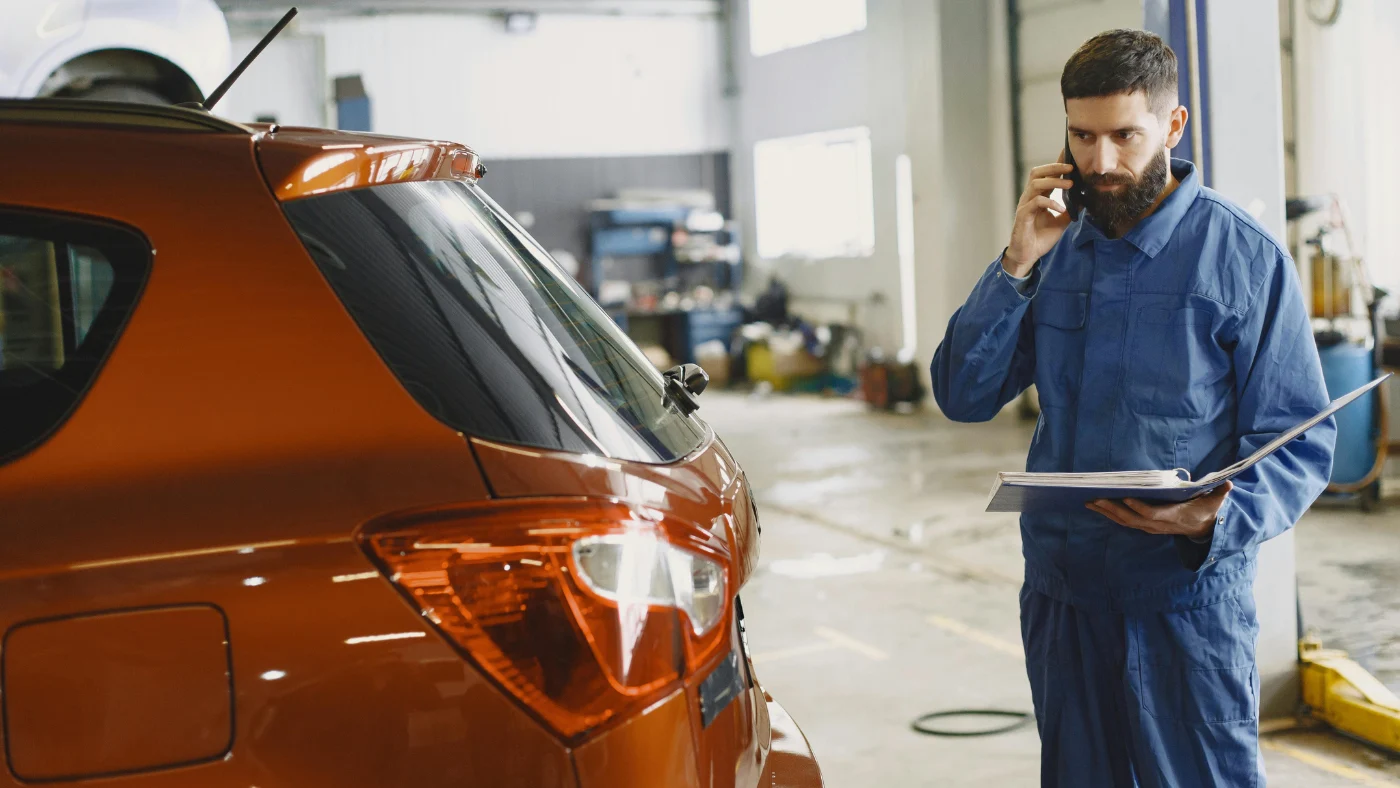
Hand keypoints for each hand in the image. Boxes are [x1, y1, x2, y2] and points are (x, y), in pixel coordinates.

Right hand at [1005, 162, 1074, 276]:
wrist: (1027, 255)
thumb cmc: (1040, 238)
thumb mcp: (1061, 222)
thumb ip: (1071, 210)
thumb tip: (1086, 200)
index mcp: (1037, 197)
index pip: (1046, 175)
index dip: (1056, 164)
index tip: (1070, 156)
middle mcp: (1029, 198)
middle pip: (1037, 172)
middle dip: (1054, 167)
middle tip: (1071, 167)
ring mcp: (1024, 205)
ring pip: (1036, 184)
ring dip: (1054, 182)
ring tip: (1070, 185)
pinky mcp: (1023, 216)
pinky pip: (1036, 203)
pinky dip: (1050, 203)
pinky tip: (1061, 209)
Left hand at [1086, 481, 1232, 541]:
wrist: (1203, 529)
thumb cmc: (1205, 511)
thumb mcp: (1214, 503)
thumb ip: (1219, 494)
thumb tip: (1228, 484)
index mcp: (1173, 517)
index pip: (1152, 514)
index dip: (1138, 507)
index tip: (1125, 497)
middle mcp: (1158, 524)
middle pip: (1132, 518)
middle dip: (1113, 509)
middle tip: (1095, 498)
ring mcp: (1149, 527)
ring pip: (1124, 521)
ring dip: (1106, 512)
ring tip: (1089, 501)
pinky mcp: (1144, 525)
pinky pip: (1124, 521)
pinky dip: (1109, 514)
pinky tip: (1097, 506)